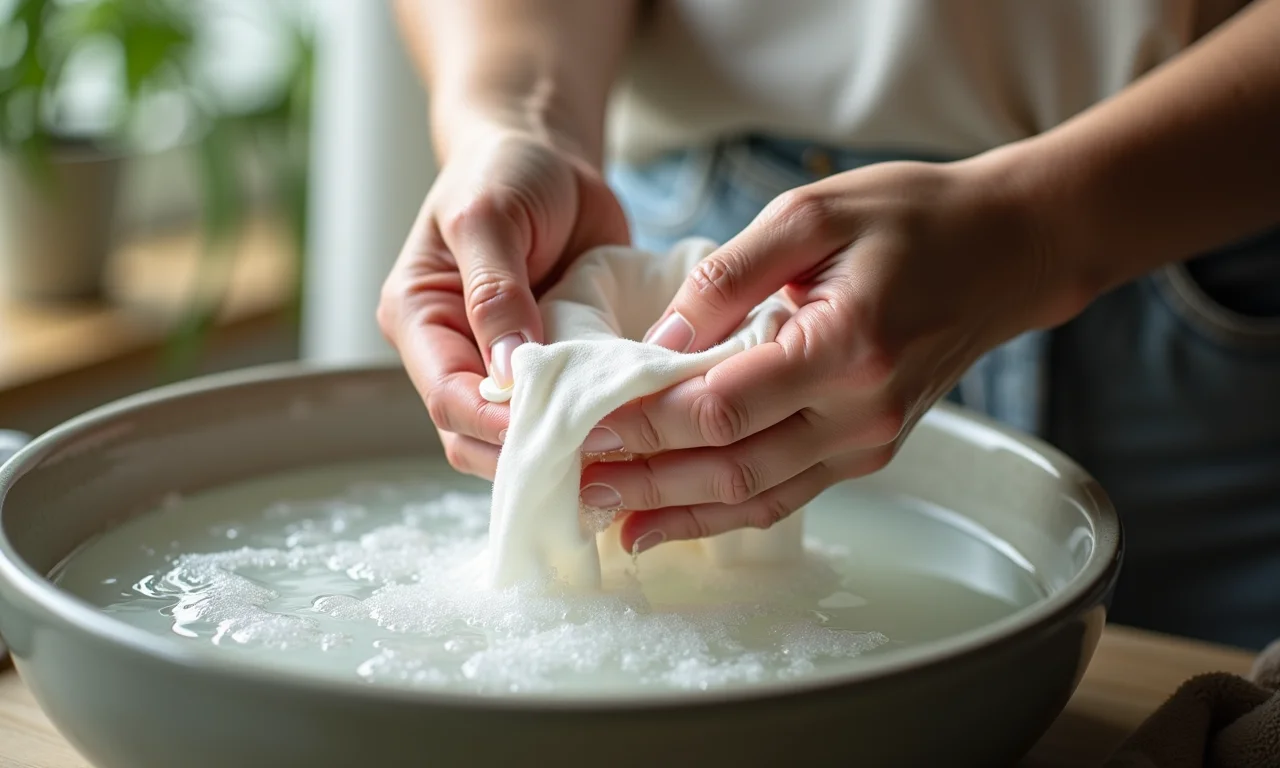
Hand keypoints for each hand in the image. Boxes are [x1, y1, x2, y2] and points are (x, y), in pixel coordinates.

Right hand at [379, 119, 627, 478]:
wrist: (550, 156)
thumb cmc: (506, 172)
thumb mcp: (490, 217)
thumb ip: (494, 291)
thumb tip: (508, 373)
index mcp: (419, 319)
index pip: (448, 397)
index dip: (497, 426)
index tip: (559, 430)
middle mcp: (453, 354)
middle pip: (475, 437)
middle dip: (532, 449)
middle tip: (603, 447)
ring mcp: (499, 367)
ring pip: (520, 439)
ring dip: (567, 446)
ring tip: (625, 443)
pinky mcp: (549, 368)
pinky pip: (565, 412)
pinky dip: (594, 424)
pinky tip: (634, 427)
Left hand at [581, 157, 1085, 551]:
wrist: (1007, 252)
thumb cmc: (911, 218)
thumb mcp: (812, 212)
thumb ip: (730, 275)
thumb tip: (658, 337)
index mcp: (843, 345)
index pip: (721, 407)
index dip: (644, 425)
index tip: (581, 425)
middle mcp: (860, 411)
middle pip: (731, 466)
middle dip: (645, 479)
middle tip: (573, 484)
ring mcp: (868, 441)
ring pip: (756, 496)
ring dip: (677, 512)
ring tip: (607, 518)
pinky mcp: (868, 452)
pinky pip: (786, 495)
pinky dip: (725, 513)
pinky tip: (674, 519)